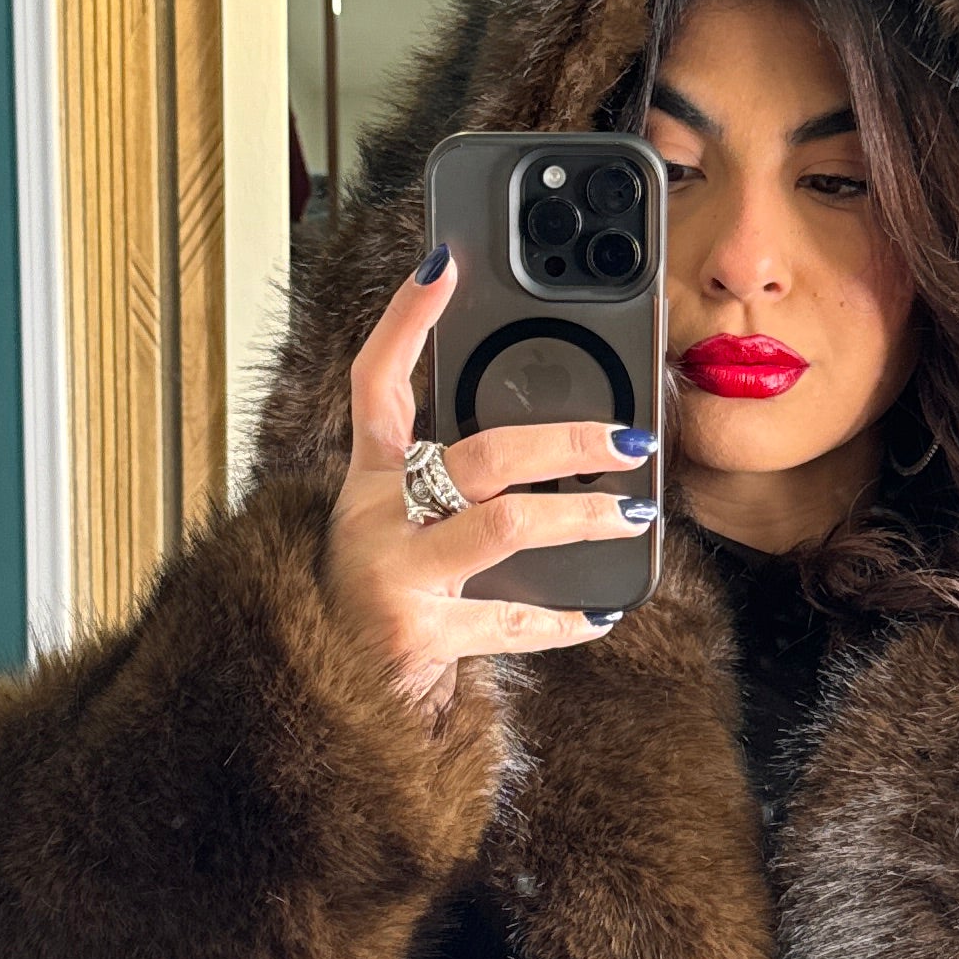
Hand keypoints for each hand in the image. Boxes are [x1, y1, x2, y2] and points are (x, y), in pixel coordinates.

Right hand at [322, 249, 656, 717]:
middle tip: (629, 440)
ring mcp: (394, 574)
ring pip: (505, 526)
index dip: (406, 319)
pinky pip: (509, 619)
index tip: (444, 263)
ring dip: (580, 517)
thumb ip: (456, 486)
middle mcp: (376, 517)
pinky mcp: (417, 633)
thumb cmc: (376, 599)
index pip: (376, 381)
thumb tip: (556, 445)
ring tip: (632, 512)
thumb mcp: (400, 527)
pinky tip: (599, 613)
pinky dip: (561, 620)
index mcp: (369, 480)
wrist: (326, 696)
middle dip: (566, 441)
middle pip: (481, 454)